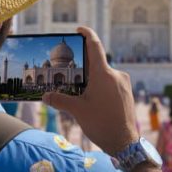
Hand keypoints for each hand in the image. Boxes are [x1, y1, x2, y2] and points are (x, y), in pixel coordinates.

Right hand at [43, 27, 138, 154]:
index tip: (79, 29)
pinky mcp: (126, 92)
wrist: (125, 142)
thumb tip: (45, 96)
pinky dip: (100, 86)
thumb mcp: (77, 111)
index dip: (87, 34)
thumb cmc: (101, 124)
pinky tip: (92, 99)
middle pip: (97, 63)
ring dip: (91, 79)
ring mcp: (123, 83)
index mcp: (104, 74)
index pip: (95, 46)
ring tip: (79, 91)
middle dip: (83, 66)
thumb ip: (60, 100)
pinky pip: (111, 83)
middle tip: (69, 71)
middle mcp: (116, 74)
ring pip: (104, 75)